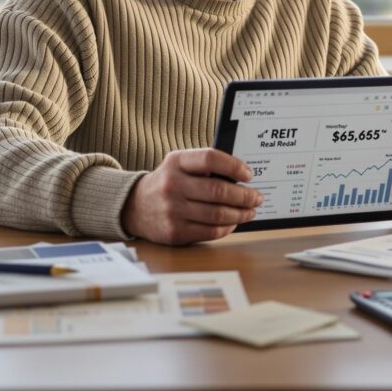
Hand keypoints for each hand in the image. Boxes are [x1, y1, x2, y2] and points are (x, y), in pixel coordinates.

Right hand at [120, 149, 263, 244]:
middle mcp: (172, 185)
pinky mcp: (175, 232)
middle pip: (218, 190)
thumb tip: (241, 176)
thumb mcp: (179, 164)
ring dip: (240, 214)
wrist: (134, 206)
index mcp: (176, 162)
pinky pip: (210, 231)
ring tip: (250, 211)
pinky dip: (227, 227)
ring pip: (217, 214)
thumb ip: (204, 166)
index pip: (210, 158)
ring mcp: (173, 210)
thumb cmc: (167, 182)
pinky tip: (234, 222)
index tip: (248, 174)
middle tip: (256, 197)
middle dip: (244, 196)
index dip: (233, 166)